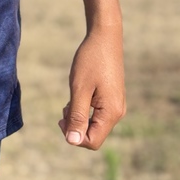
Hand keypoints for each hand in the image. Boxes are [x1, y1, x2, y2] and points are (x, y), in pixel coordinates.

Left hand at [58, 26, 125, 149]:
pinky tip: (77, 95)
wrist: (104, 37)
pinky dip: (84, 109)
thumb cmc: (90, 61)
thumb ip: (76, 116)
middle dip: (75, 126)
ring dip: (78, 117)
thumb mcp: (79, 89)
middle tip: (64, 108)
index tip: (61, 117)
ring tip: (70, 99)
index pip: (92, 142)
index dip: (74, 136)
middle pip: (94, 135)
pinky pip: (97, 114)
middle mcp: (117, 112)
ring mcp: (116, 105)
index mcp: (111, 112)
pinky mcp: (112, 97)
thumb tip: (72, 141)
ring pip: (94, 124)